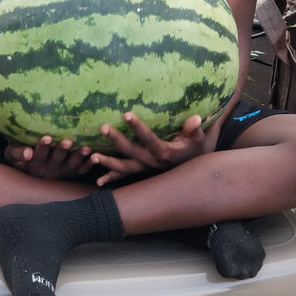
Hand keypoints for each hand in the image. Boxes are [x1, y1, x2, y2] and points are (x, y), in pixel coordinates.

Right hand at [4, 135, 93, 179]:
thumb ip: (16, 153)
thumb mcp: (11, 156)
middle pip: (56, 161)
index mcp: (34, 164)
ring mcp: (61, 173)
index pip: (38, 156)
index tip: (47, 138)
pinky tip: (96, 157)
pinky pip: (81, 171)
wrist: (27, 171)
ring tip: (86, 148)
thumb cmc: (19, 158)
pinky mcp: (71, 174)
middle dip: (62, 151)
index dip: (43, 148)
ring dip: (78, 157)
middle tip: (68, 141)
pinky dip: (88, 165)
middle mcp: (48, 170)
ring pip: (71, 167)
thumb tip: (27, 152)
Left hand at [90, 112, 214, 185]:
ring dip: (109, 163)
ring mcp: (147, 168)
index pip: (150, 139)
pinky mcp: (144, 170)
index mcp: (166, 152)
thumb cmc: (199, 146)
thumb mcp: (201, 138)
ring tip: (93, 157)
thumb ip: (195, 129)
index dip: (139, 128)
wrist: (199, 168)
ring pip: (126, 168)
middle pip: (132, 153)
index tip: (126, 114)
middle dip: (117, 141)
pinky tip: (99, 182)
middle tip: (103, 127)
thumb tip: (196, 118)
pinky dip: (113, 178)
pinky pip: (126, 176)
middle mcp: (154, 162)